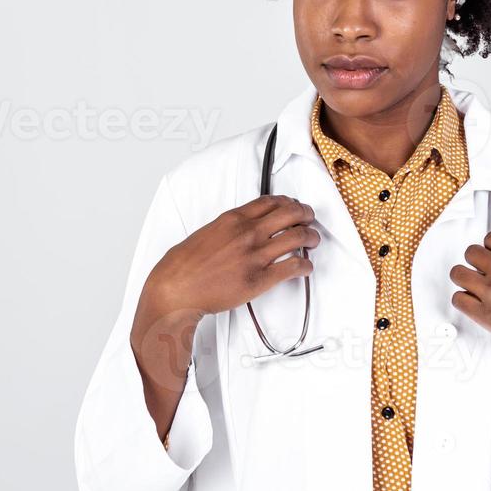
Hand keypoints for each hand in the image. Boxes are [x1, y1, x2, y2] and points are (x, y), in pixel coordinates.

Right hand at [131, 195, 317, 438]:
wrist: (176, 289)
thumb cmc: (184, 265)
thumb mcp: (206, 232)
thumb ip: (228, 227)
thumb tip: (242, 227)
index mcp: (233, 219)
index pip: (271, 201)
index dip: (289, 202)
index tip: (294, 206)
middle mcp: (247, 233)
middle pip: (291, 214)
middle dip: (306, 215)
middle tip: (310, 220)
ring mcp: (255, 256)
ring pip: (298, 237)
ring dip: (311, 237)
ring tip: (314, 241)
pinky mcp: (260, 279)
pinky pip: (294, 267)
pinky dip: (305, 266)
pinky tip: (306, 267)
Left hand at [448, 231, 490, 367]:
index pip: (490, 238)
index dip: (490, 248)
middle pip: (471, 252)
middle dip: (476, 261)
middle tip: (482, 270)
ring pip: (458, 273)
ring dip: (465, 278)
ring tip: (473, 285)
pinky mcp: (486, 314)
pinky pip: (458, 299)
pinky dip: (464, 301)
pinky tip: (474, 302)